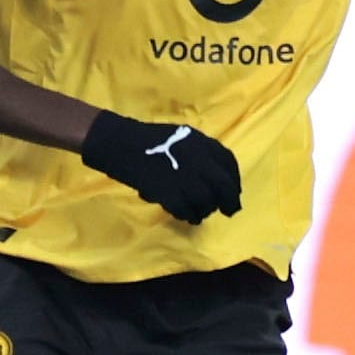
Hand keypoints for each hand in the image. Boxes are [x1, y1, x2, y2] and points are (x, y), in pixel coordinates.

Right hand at [79, 111, 241, 223]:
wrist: (119, 143)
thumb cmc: (148, 139)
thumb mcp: (182, 137)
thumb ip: (200, 153)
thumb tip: (212, 174)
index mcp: (202, 143)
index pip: (229, 164)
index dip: (235, 180)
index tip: (234, 191)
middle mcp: (199, 161)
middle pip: (223, 186)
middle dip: (228, 201)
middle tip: (229, 211)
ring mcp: (184, 178)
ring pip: (205, 201)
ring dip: (205, 210)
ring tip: (201, 214)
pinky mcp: (168, 192)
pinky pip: (184, 209)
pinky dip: (188, 215)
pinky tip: (187, 217)